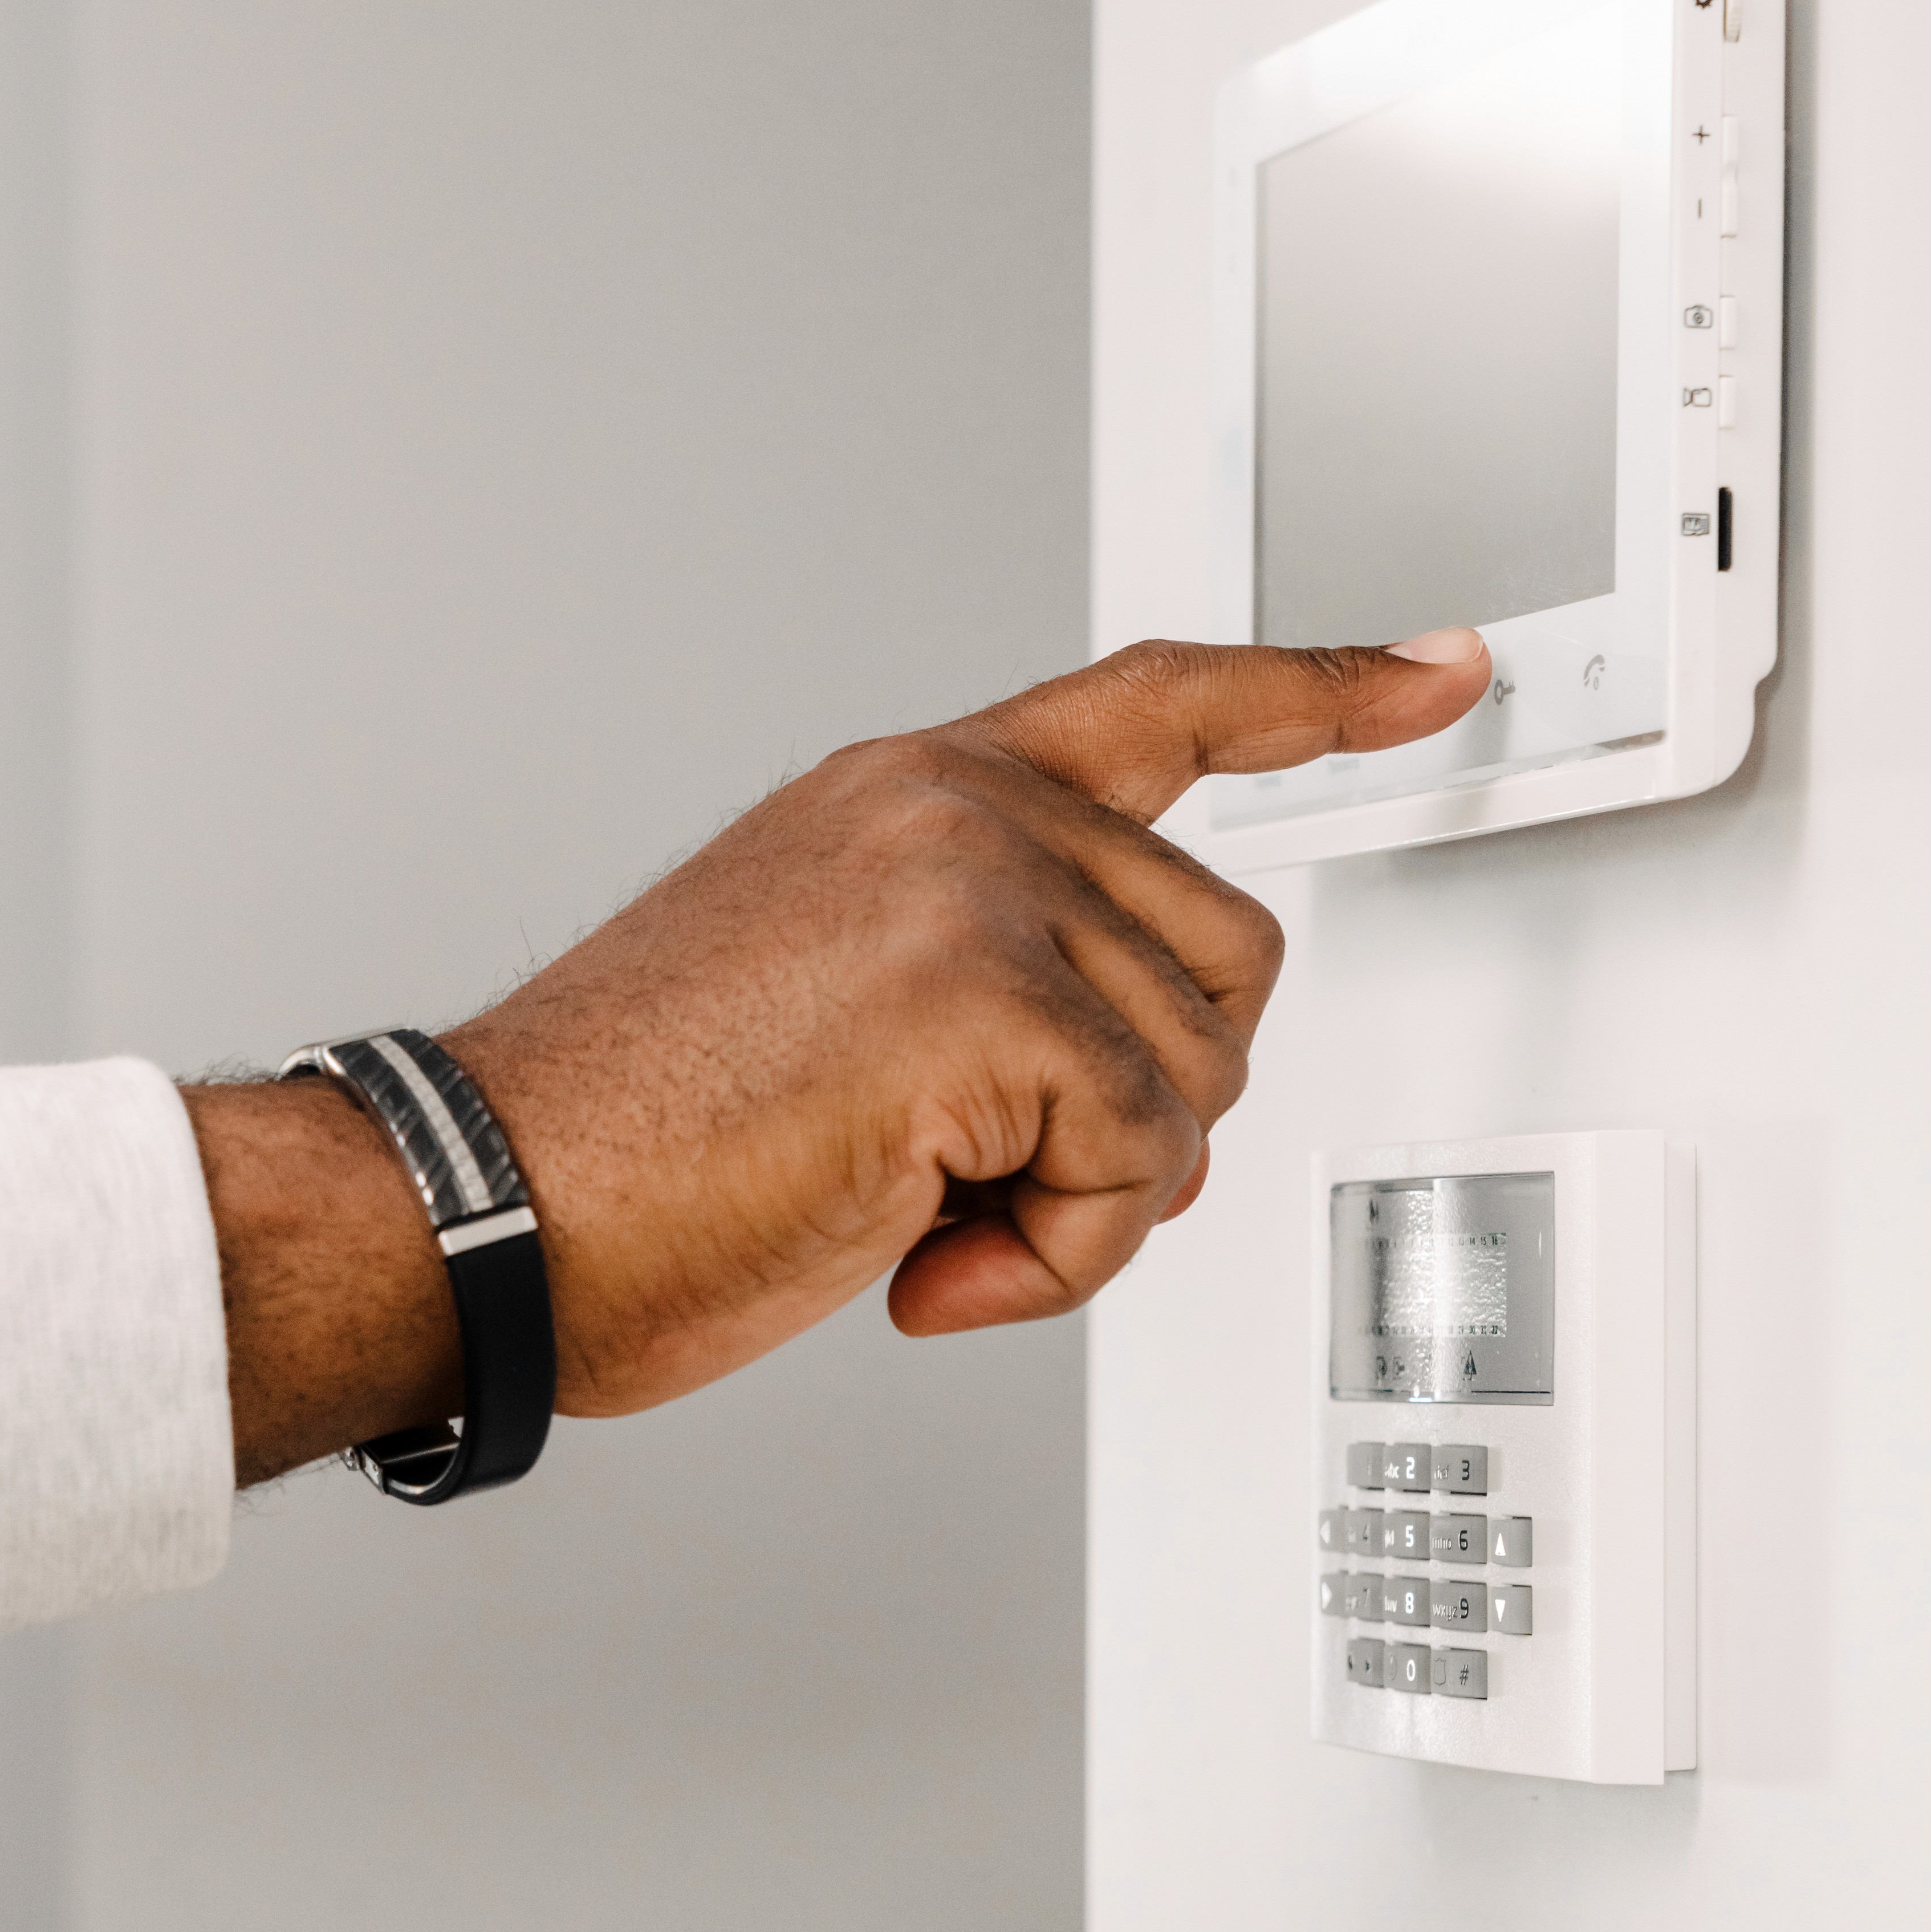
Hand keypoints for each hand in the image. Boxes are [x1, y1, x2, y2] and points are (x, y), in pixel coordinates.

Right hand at [190, 629, 1489, 1480]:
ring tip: (912, 1206)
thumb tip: (1143, 1090)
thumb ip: (998, 978)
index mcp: (915, 793)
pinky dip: (1055, 1256)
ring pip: (1194, 1078)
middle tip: (962, 1171)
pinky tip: (918, 1254)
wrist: (497, 1209)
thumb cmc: (633, 1140)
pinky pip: (1140, 1165)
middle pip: (1223, 961)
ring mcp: (975, 888)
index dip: (1314, 690)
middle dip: (1133, 1108)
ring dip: (1081, 1197)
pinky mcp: (987, 999)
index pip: (1158, 702)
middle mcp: (956, 809)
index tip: (1434, 675)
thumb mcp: (839, 1002)